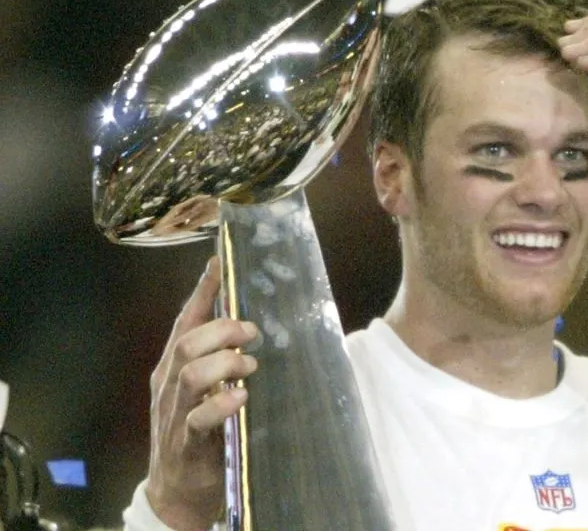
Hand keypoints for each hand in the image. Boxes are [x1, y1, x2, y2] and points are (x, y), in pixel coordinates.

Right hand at [145, 257, 259, 530]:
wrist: (178, 491)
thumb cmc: (199, 430)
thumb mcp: (206, 389)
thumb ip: (221, 357)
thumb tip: (253, 322)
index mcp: (173, 366)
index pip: (185, 319)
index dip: (203, 290)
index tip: (222, 261)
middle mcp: (169, 384)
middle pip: (186, 342)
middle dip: (220, 329)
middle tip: (251, 330)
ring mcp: (174, 413)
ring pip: (189, 375)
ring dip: (223, 362)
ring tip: (249, 364)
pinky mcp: (186, 443)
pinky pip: (199, 419)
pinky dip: (221, 405)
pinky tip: (241, 398)